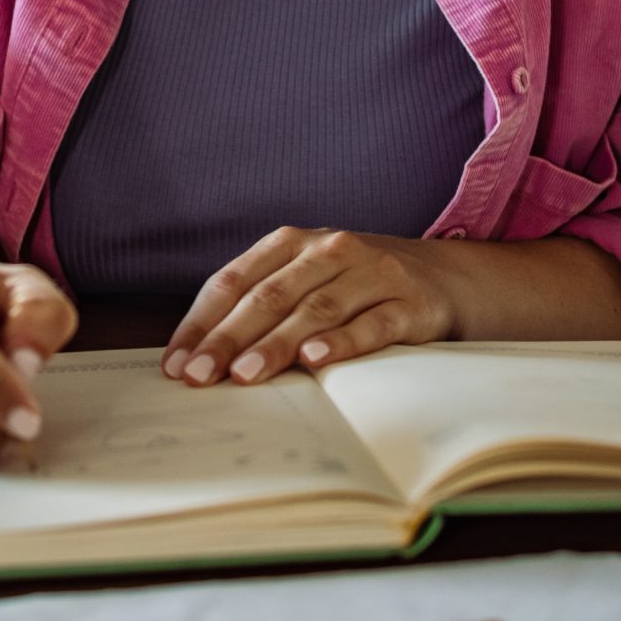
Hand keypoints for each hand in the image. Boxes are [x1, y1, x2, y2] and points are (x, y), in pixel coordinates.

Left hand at [163, 227, 457, 387]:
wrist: (444, 278)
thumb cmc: (356, 287)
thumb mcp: (307, 282)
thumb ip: (261, 307)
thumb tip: (199, 357)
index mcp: (292, 243)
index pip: (234, 281)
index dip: (201, 322)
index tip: (176, 363)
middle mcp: (329, 250)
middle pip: (268, 296)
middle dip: (227, 339)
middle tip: (198, 376)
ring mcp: (370, 274)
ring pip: (314, 310)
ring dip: (275, 344)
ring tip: (244, 374)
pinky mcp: (407, 303)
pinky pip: (370, 324)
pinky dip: (341, 342)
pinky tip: (316, 360)